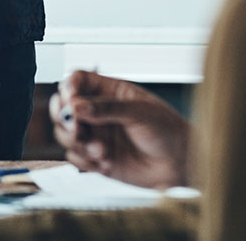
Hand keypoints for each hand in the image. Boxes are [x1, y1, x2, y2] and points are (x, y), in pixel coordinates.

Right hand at [51, 70, 190, 189]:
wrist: (182, 165)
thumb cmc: (167, 130)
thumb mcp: (139, 112)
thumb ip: (106, 108)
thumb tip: (76, 106)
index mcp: (106, 91)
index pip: (76, 80)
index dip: (68, 86)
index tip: (71, 98)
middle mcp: (96, 112)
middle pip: (63, 106)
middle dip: (64, 116)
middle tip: (76, 128)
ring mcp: (96, 135)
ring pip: (65, 134)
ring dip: (77, 142)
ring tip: (100, 150)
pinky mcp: (97, 160)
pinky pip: (76, 159)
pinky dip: (85, 161)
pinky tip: (105, 162)